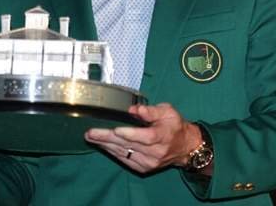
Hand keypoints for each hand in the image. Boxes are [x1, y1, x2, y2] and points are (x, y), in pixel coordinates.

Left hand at [84, 103, 204, 173]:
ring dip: (105, 145)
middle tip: (91, 133)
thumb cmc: (174, 125)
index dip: (130, 134)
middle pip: (129, 145)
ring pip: (124, 153)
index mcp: (163, 136)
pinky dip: (112, 152)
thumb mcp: (167, 111)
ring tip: (91, 137)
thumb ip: (150, 110)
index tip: (115, 129)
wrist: (184, 147)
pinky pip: (124, 159)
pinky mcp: (143, 168)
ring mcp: (148, 162)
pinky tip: (102, 145)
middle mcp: (155, 152)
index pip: (145, 137)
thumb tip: (133, 109)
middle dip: (108, 138)